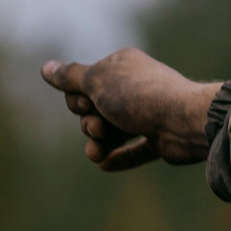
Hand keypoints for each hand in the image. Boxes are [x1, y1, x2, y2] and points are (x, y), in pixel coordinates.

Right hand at [39, 48, 221, 170]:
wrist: (185, 121)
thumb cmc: (139, 96)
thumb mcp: (96, 81)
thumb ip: (69, 77)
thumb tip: (46, 68)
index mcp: (123, 65)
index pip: (84, 83)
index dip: (77, 98)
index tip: (87, 103)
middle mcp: (136, 86)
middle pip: (96, 108)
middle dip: (89, 122)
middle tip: (98, 127)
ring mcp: (150, 113)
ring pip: (114, 131)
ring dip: (100, 143)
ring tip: (97, 153)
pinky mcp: (161, 139)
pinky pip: (136, 150)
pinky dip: (120, 157)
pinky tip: (104, 165)